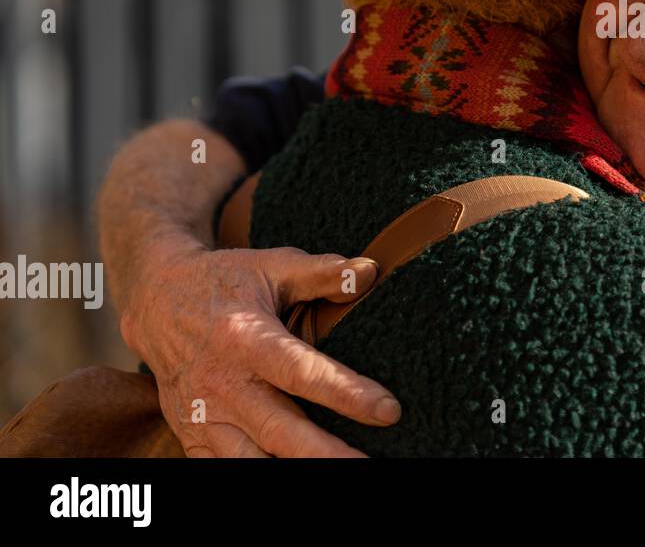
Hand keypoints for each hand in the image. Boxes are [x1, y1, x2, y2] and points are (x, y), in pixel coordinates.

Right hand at [119, 242, 398, 456]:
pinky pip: (226, 469)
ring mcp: (203, 415)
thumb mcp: (273, 265)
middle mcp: (222, 383)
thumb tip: (371, 270)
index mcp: (246, 338)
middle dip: (326, 454)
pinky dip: (258, 475)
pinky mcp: (193, 436)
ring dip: (294, 470)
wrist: (157, 301)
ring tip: (342, 475)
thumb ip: (323, 272)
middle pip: (279, 429)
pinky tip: (300, 477)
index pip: (302, 372)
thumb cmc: (225, 281)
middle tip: (368, 466)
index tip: (388, 410)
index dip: (346, 393)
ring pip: (251, 460)